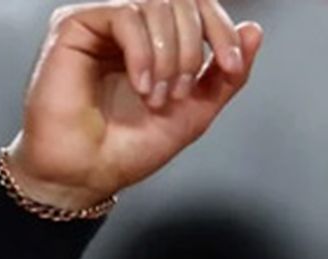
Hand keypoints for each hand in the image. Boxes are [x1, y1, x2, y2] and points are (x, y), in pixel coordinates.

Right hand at [4, 0, 262, 210]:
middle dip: (195, 47)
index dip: (222, 29)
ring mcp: (102, 22)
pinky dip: (143, 54)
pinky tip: (141, 86)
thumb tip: (253, 30)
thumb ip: (225, 74)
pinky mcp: (74, 25)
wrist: (90, 173)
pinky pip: (125, 15)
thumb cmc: (131, 147)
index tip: (231, 66)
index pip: (198, 7)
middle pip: (181, 0)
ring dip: (170, 56)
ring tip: (159, 97)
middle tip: (182, 92)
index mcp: (158, 39)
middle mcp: (130, 25)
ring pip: (155, 4)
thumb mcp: (196, 110)